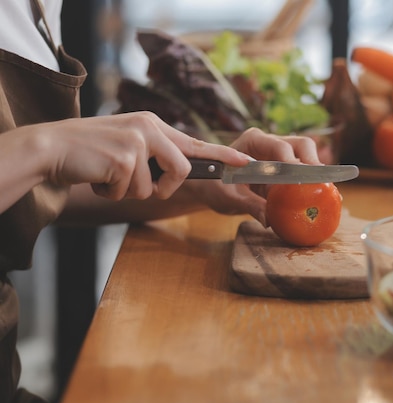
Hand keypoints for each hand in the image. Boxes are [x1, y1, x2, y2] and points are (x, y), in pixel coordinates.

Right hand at [35, 112, 251, 199]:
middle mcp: (150, 128)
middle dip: (164, 188)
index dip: (222, 156)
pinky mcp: (125, 157)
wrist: (52, 147)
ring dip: (129, 191)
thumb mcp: (128, 145)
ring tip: (108, 175)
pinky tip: (98, 177)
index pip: (195, 143)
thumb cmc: (91, 152)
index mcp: (153, 124)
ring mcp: (138, 141)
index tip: (245, 163)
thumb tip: (182, 170)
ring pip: (152, 188)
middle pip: (182, 170)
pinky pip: (131, 191)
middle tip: (139, 185)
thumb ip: (155, 153)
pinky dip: (112, 193)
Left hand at [181, 128, 321, 225]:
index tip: (304, 177)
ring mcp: (278, 153)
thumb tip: (269, 218)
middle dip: (312, 161)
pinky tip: (316, 194)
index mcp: (253, 141)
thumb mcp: (230, 197)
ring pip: (306, 153)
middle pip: (300, 144)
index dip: (294, 161)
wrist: (211, 186)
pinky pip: (302, 169)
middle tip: (319, 181)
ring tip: (323, 188)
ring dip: (315, 170)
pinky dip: (311, 179)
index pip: (280, 146)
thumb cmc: (215, 186)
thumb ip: (250, 204)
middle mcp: (269, 142)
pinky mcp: (284, 168)